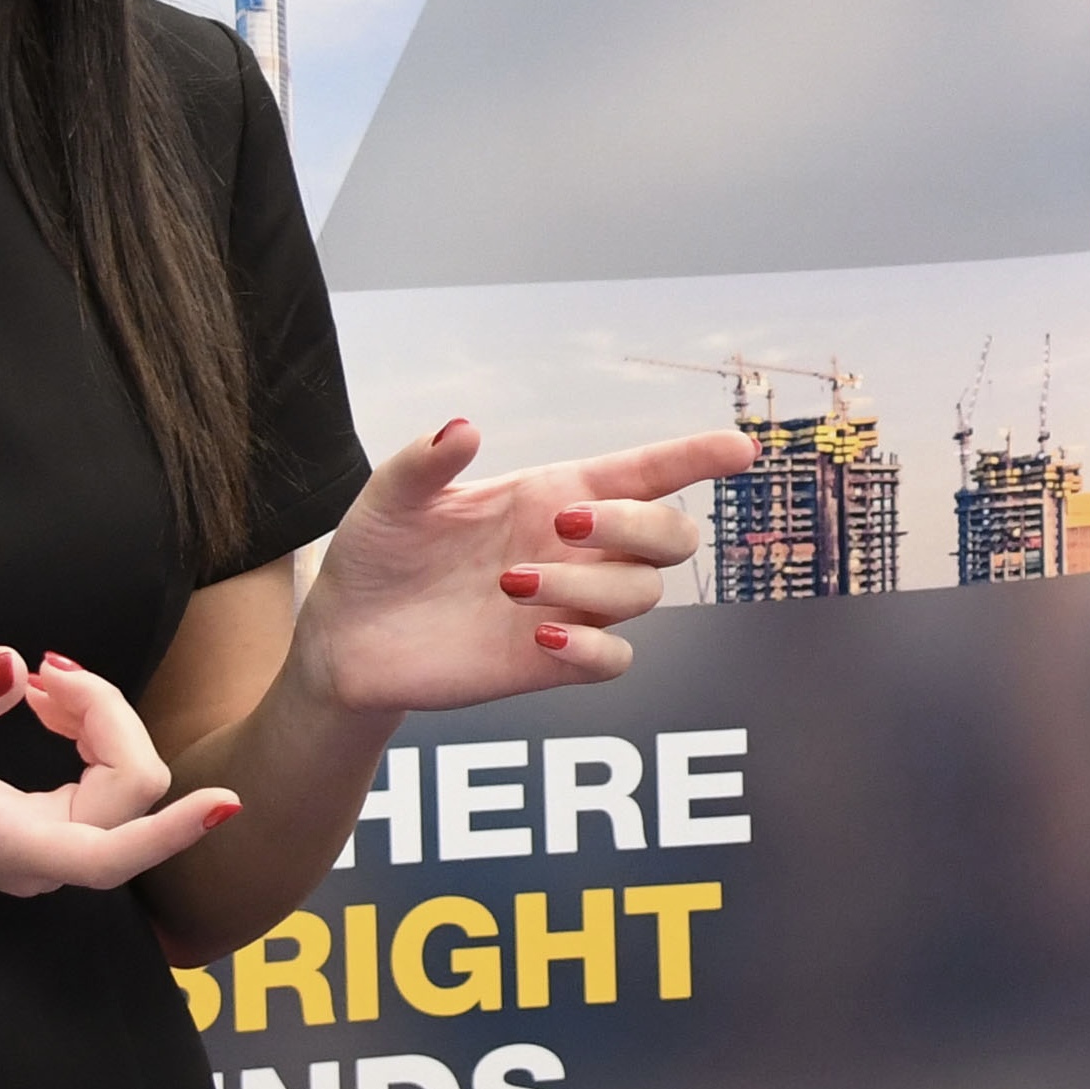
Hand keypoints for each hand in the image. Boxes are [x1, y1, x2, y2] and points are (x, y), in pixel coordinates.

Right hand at [0, 644, 236, 899]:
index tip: (227, 801)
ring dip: (100, 718)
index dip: (172, 829)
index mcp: (5, 846)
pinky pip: (105, 778)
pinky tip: (47, 699)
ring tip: (41, 681)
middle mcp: (39, 858)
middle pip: (132, 790)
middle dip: (109, 717)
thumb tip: (8, 668)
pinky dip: (90, 728)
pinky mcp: (50, 827)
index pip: (111, 853)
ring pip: (126, 782)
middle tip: (48, 671)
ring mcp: (49, 846)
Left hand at [294, 419, 744, 712]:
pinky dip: (593, 646)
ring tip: (512, 585)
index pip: (649, 472)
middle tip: (563, 523)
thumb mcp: (388, 498)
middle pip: (670, 535)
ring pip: (643, 594)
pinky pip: (615, 659)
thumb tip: (465, 427)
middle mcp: (578, 549)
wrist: (347, 640)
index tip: (742, 450)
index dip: (698, 458)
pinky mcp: (551, 661)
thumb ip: (425, 462)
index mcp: (554, 494)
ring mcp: (571, 606)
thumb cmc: (377, 555)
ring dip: (590, 585)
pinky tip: (540, 634)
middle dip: (638, 524)